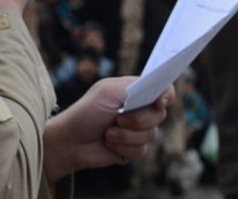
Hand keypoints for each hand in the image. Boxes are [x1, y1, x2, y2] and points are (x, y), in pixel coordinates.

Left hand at [43, 77, 174, 181]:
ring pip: (151, 135)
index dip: (167, 96)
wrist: (70, 142)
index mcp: (134, 91)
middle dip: (138, 120)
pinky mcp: (132, 147)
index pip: (163, 89)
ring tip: (108, 133)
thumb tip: (158, 92)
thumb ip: (134, 88)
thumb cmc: (86, 112)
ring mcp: (137, 129)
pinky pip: (142, 150)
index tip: (160, 103)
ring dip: (127, 135)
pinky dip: (124, 148)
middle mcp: (139, 109)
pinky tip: (109, 144)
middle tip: (117, 118)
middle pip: (159, 115)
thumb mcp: (108, 93)